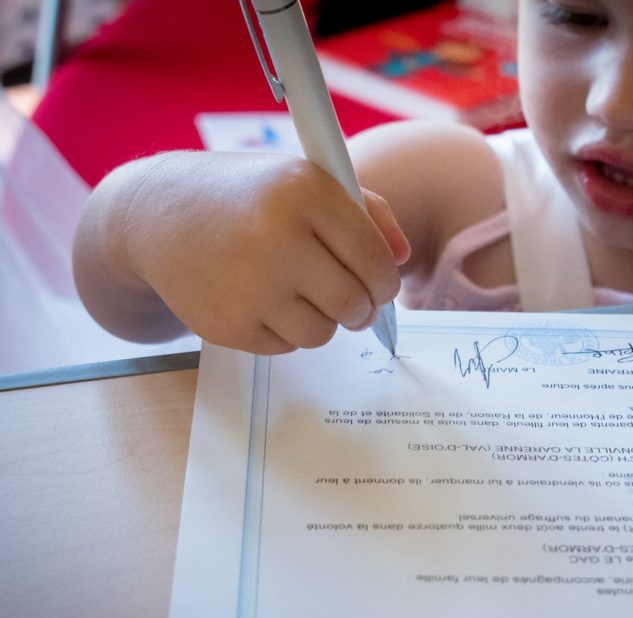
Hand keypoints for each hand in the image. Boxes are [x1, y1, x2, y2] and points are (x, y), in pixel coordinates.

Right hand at [92, 151, 408, 352]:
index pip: (374, 260)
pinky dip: (283, 331)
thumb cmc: (250, 198)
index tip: (380, 285)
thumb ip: (367, 213)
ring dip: (321, 321)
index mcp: (305, 192)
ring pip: (323, 333)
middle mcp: (276, 237)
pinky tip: (260, 300)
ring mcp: (248, 284)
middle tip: (350, 301)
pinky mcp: (226, 323)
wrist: (158, 215)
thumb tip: (402, 258)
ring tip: (298, 294)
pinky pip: (285, 347)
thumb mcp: (307, 183)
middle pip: (353, 303)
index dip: (385, 281)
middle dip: (361, 308)